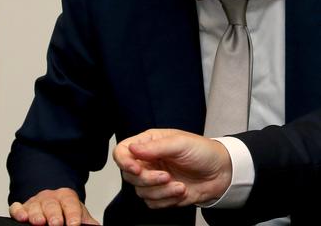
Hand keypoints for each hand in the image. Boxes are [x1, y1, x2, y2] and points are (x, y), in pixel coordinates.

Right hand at [9, 188, 98, 225]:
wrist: (53, 203)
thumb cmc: (66, 211)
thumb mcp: (79, 214)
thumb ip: (87, 222)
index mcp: (66, 197)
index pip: (70, 204)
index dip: (73, 214)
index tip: (75, 224)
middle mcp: (50, 198)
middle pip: (51, 204)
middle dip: (53, 214)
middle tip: (56, 223)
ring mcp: (35, 202)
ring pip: (34, 205)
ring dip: (36, 214)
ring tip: (39, 222)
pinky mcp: (22, 208)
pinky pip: (17, 207)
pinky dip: (18, 211)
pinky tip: (22, 217)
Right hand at [113, 129, 232, 208]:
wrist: (223, 172)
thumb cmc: (203, 152)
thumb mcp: (179, 143)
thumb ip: (154, 147)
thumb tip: (132, 149)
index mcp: (148, 144)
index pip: (122, 151)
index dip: (124, 161)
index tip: (136, 169)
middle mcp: (147, 161)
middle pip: (129, 175)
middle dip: (148, 180)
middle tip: (166, 176)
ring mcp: (154, 179)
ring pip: (140, 192)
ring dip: (160, 191)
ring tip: (179, 185)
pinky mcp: (162, 194)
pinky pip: (152, 203)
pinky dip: (166, 200)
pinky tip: (181, 191)